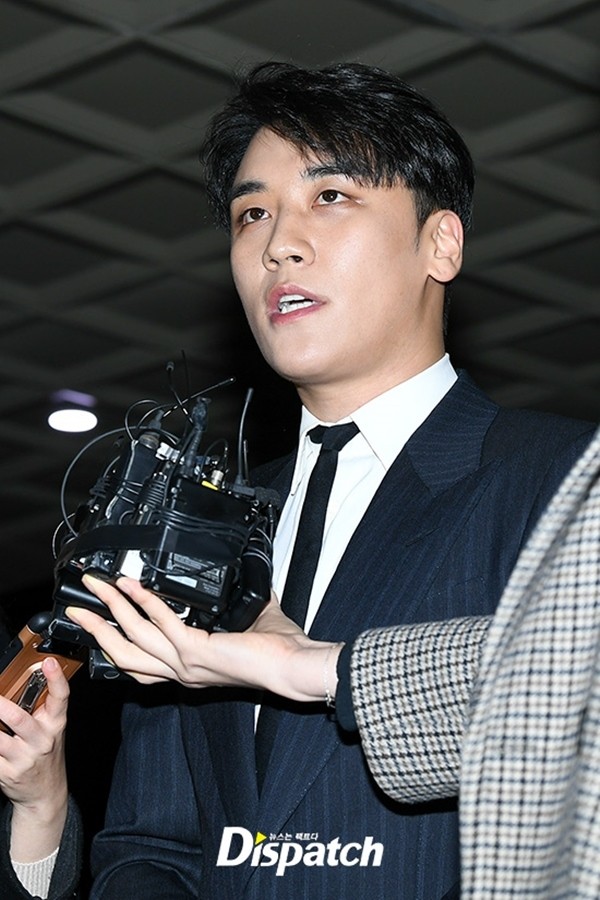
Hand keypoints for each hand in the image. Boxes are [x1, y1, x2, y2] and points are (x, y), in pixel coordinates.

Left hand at [0, 657, 68, 861]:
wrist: (45, 793)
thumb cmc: (46, 753)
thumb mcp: (51, 729)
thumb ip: (42, 707)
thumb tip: (21, 680)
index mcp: (55, 724)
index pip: (61, 698)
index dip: (56, 679)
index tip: (49, 662)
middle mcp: (41, 740)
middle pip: (18, 718)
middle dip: (0, 706)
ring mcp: (23, 759)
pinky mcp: (6, 773)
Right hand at [66, 576, 342, 701]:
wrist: (295, 667)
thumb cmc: (277, 652)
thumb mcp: (244, 624)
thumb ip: (230, 607)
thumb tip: (234, 578)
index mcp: (188, 670)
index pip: (139, 664)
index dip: (113, 644)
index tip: (99, 622)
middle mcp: (181, 672)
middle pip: (122, 654)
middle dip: (96, 628)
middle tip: (79, 605)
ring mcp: (186, 664)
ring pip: (133, 637)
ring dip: (112, 608)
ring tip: (98, 586)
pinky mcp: (196, 651)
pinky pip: (161, 622)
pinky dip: (144, 600)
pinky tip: (133, 584)